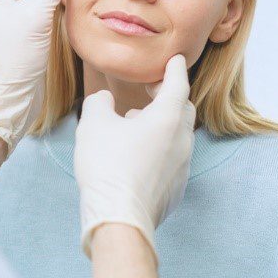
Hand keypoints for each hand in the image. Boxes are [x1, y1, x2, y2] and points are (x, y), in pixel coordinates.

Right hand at [74, 54, 196, 259]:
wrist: (119, 217)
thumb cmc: (107, 166)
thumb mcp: (93, 124)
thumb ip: (99, 102)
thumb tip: (105, 100)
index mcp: (167, 119)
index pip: (178, 84)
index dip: (175, 69)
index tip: (176, 60)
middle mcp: (181, 141)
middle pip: (184, 110)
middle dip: (170, 97)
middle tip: (151, 92)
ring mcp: (182, 167)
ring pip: (178, 136)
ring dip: (162, 125)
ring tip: (135, 126)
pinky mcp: (176, 189)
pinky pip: (173, 160)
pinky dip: (160, 150)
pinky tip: (138, 158)